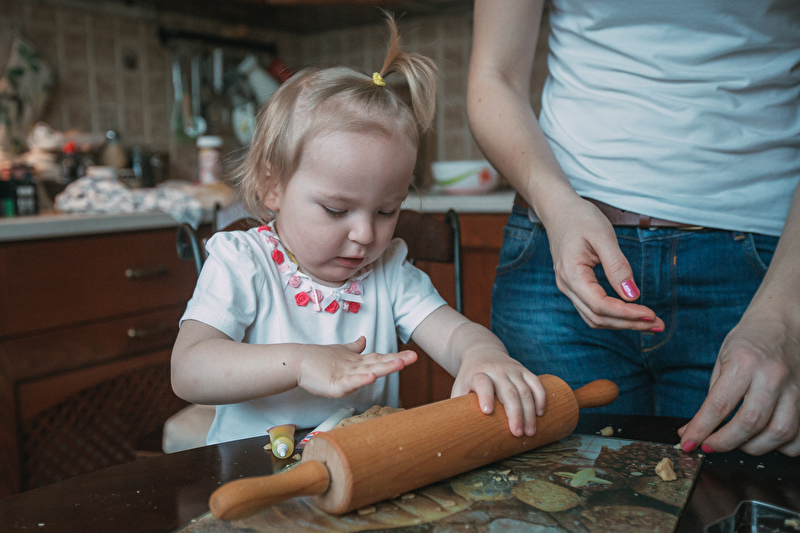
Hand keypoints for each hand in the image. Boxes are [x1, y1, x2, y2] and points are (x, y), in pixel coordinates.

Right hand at [296, 336, 416, 398]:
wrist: (297, 361)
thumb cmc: (318, 358)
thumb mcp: (340, 353)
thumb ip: (354, 348)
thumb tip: (364, 340)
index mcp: (358, 362)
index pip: (380, 359)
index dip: (395, 357)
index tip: (412, 356)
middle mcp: (355, 367)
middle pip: (379, 363)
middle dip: (396, 361)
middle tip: (413, 357)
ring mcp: (345, 375)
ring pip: (368, 371)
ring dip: (384, 367)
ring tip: (399, 364)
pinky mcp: (334, 385)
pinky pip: (349, 383)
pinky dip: (360, 380)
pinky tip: (370, 377)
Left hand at [451, 348, 545, 437]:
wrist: (482, 352)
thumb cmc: (470, 377)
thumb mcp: (460, 387)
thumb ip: (457, 406)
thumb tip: (454, 433)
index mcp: (478, 374)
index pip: (482, 383)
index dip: (485, 395)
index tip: (487, 411)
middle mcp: (496, 371)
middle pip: (508, 391)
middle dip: (515, 414)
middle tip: (517, 434)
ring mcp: (512, 370)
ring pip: (525, 390)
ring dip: (530, 412)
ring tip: (530, 432)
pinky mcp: (524, 370)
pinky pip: (536, 383)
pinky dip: (540, 398)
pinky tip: (540, 413)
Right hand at [544, 197, 664, 330]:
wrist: (558, 210)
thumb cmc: (580, 218)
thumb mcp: (602, 235)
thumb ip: (617, 266)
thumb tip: (632, 295)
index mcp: (571, 274)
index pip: (600, 305)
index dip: (627, 314)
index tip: (652, 314)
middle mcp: (566, 285)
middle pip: (597, 317)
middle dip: (628, 323)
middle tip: (658, 323)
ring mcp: (568, 288)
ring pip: (594, 318)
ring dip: (621, 323)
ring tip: (649, 322)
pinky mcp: (575, 286)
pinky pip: (592, 309)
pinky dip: (612, 316)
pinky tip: (630, 314)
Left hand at [678, 312, 799, 455]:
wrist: (783, 324)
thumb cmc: (748, 341)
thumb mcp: (722, 360)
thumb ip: (711, 398)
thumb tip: (692, 430)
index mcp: (744, 362)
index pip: (720, 405)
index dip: (701, 429)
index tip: (688, 443)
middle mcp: (772, 376)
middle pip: (750, 423)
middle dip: (724, 442)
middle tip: (709, 446)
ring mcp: (795, 389)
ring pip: (779, 433)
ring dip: (752, 447)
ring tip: (736, 443)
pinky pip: (799, 436)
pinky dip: (781, 446)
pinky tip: (764, 439)